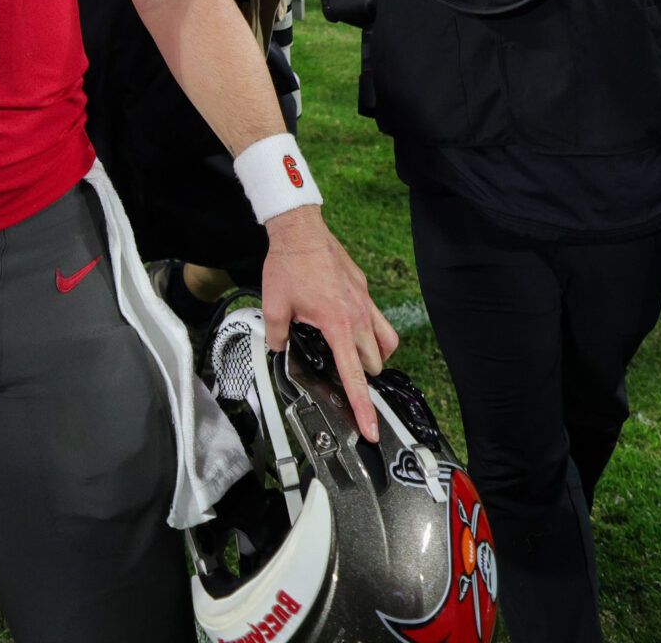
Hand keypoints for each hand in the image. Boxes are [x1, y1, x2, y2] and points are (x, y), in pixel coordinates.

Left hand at [261, 208, 399, 441]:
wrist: (300, 231)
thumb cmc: (289, 265)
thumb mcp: (274, 306)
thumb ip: (277, 335)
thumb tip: (278, 348)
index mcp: (337, 325)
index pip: (355, 376)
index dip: (363, 407)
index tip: (371, 428)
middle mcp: (358, 316)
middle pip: (374, 364)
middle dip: (362, 375)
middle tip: (343, 376)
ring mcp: (365, 302)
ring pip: (387, 343)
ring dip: (373, 356)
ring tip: (353, 357)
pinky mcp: (364, 290)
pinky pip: (379, 320)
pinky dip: (372, 332)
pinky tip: (350, 328)